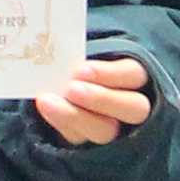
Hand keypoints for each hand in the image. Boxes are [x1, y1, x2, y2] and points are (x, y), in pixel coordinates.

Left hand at [29, 56, 155, 146]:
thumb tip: (61, 41)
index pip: (134, 75)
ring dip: (76, 116)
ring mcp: (113, 126)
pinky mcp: (89, 140)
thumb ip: (78, 51)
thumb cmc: (77, 62)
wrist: (60, 84)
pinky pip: (80, 138)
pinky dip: (61, 123)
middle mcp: (131, 105)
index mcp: (134, 76)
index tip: (82, 70)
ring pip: (106, 130)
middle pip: (134, 108)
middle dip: (102, 99)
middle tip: (71, 89)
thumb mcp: (83, 52)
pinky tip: (45, 108)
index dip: (111, 74)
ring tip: (47, 101)